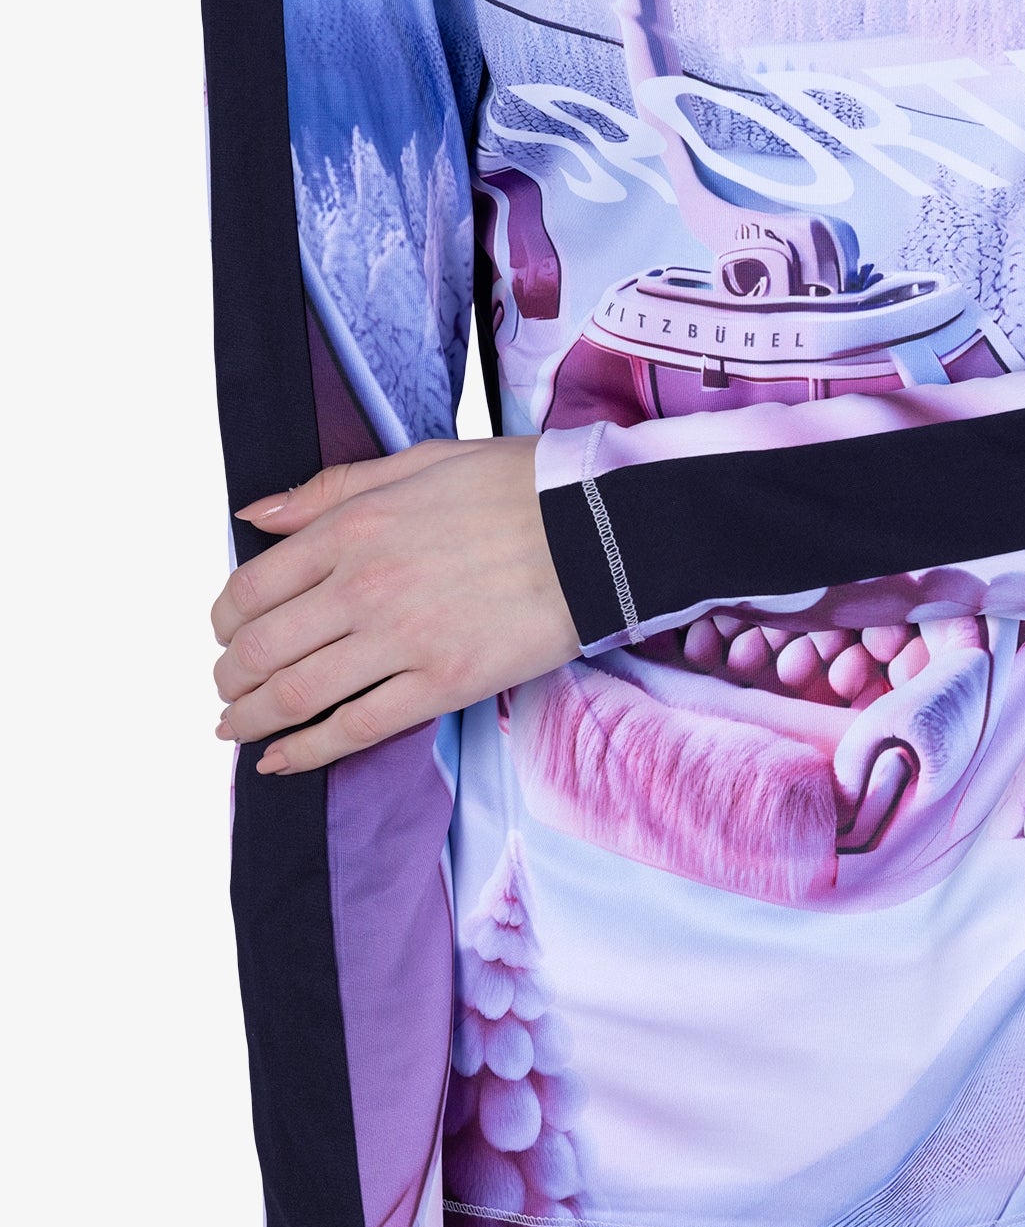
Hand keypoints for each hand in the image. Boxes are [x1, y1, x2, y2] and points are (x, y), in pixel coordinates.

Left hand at [211, 437, 581, 774]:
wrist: (598, 529)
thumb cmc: (515, 489)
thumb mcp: (415, 464)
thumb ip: (329, 491)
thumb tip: (256, 513)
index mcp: (352, 528)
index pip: (252, 587)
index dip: (224, 622)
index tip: (225, 636)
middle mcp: (363, 586)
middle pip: (261, 648)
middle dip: (229, 678)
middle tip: (226, 690)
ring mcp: (401, 640)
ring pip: (296, 694)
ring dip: (251, 719)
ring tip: (236, 730)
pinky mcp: (442, 685)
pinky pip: (356, 728)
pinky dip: (307, 752)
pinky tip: (280, 762)